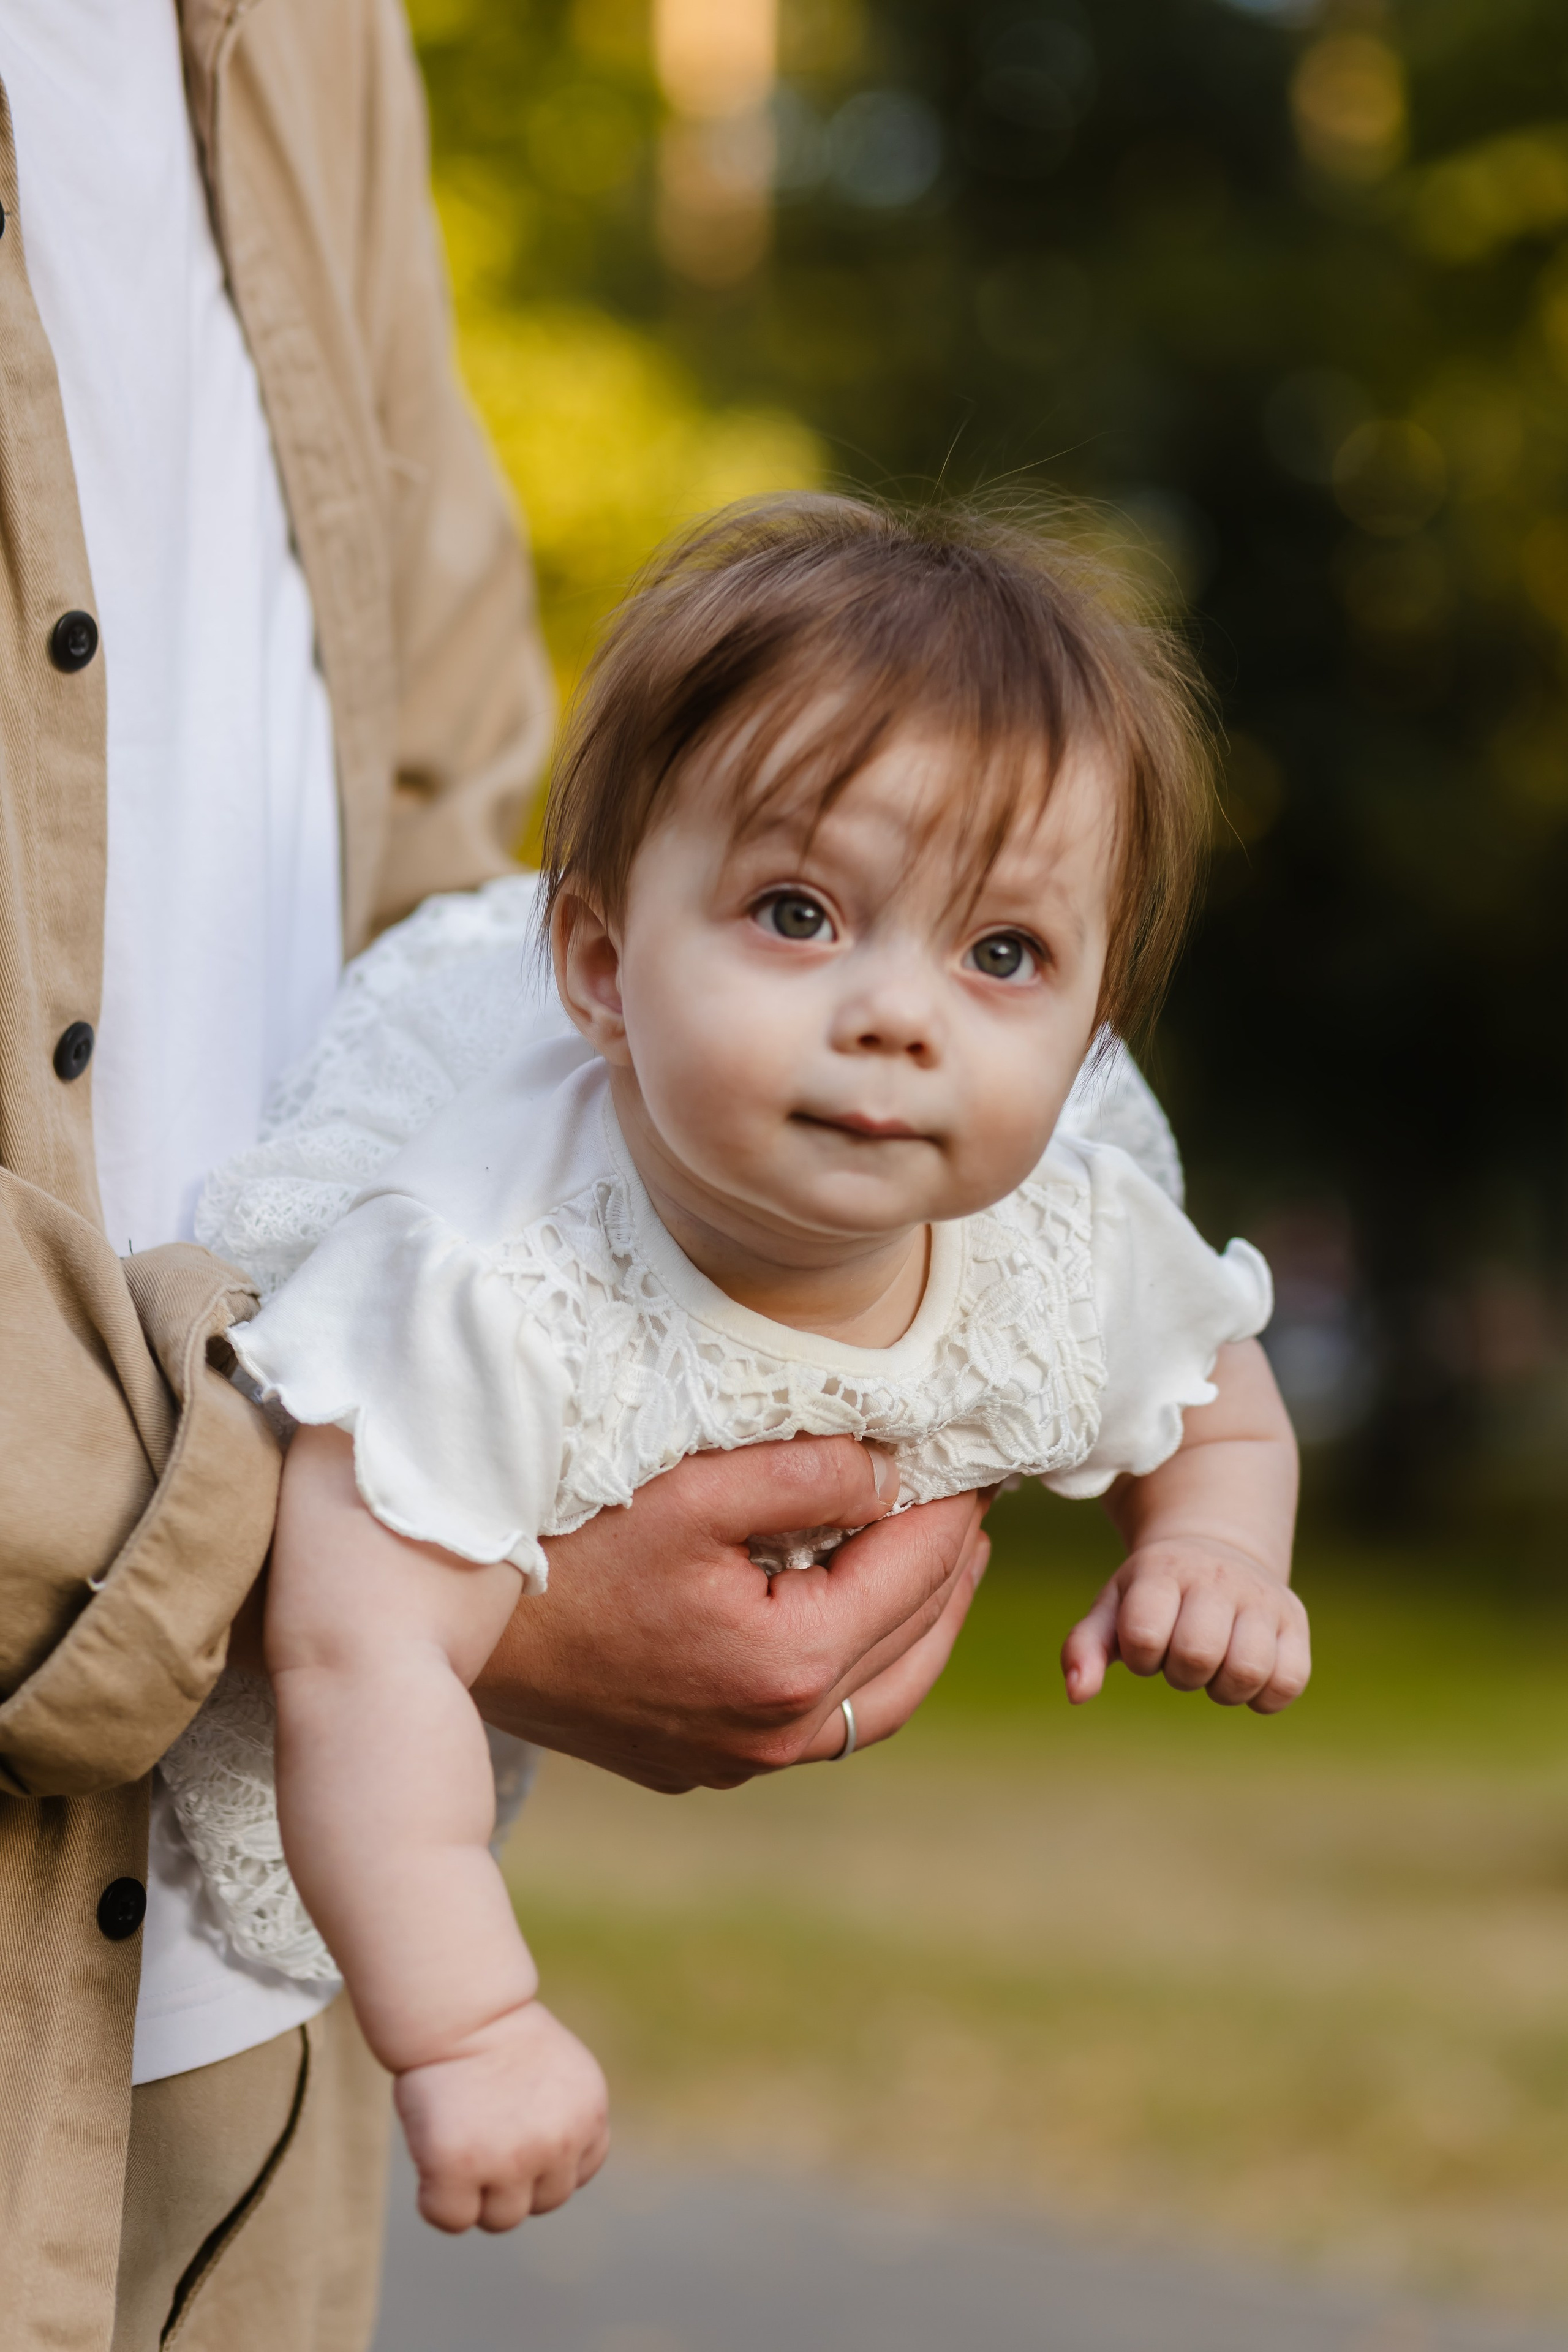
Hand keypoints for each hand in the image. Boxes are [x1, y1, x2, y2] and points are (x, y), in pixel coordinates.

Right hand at [394, 1999, 609, 2233]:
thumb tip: (540, 2176)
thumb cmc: (495, 2035)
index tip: (515, 2130)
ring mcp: (510, 2160)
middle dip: (512, 2179)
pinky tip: (430, 2162)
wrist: (458, 2008)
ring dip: (477, 2193)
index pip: (579, 2172)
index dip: (544, 2161)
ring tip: (458, 2143)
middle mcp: (558, 2144)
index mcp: (589, 2115)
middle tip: (481, 2135)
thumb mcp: (554, 2077)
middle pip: (541, 2203)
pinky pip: (452, 2219)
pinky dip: (436, 2201)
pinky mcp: (459, 2167)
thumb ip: (559, 2124)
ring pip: (500, 2218)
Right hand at [473, 1438, 989, 1790]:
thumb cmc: (564, 1543)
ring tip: (947, 1553)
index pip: (918, 1568)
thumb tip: (896, 1473)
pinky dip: (870, 1668)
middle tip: (979, 1492)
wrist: (452, 1629)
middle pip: (917, 1637)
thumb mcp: (690, 1486)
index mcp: (788, 1663)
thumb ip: (809, 1474)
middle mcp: (778, 1732)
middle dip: (955, 1558)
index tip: (986, 1452)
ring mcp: (742, 1759)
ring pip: (886, 1698)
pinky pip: (829, 1722)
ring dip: (926, 1623)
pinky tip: (865, 1616)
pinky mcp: (707, 1762)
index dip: (958, 1501)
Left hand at [1061, 1536, 1310, 1713]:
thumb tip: (1076, 1694)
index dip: (1140, 1656)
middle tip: (1180, 1658)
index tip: (1144, 1645)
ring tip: (1214, 1667)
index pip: (1144, 1632)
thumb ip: (1084, 1647)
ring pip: (1248, 1670)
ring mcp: (1262, 1598)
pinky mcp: (1294, 1622)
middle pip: (1197, 1654)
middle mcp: (1217, 1577)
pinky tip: (1245, 1677)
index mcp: (1163, 1570)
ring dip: (1223, 1688)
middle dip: (1180, 1674)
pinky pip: (1290, 1681)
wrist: (1216, 1550)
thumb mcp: (1112, 1608)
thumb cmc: (1153, 1594)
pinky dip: (1264, 1695)